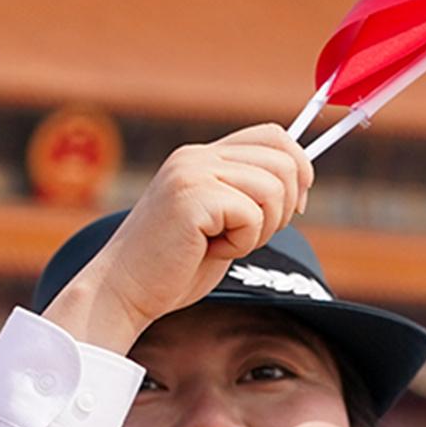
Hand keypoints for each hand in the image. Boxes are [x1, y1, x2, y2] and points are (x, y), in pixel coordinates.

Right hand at [36, 127, 311, 354]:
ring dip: (262, 229)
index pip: (273, 136)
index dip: (299, 168)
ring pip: (273, 189)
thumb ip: (248, 194)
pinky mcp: (190, 197)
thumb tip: (301, 178)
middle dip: (285, 208)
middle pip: (283, 161)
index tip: (295, 206)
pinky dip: (242, 242)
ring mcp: (191, 173)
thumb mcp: (219, 220)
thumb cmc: (174, 265)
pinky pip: (252, 214)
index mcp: (200, 155)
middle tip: (251, 236)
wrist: (124, 290)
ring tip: (224, 243)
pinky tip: (209, 250)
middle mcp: (195, 155)